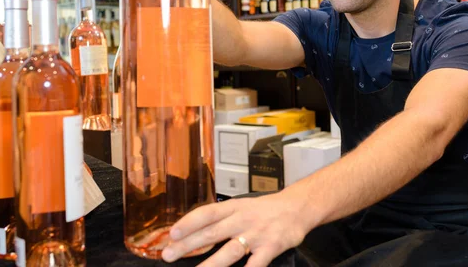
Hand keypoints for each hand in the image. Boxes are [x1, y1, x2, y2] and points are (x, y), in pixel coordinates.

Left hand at [161, 192, 315, 266]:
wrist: (298, 207)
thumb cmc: (266, 209)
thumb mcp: (243, 206)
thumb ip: (223, 219)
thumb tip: (194, 233)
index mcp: (234, 207)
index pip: (207, 213)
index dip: (188, 223)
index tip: (171, 233)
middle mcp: (242, 219)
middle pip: (211, 233)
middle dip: (187, 245)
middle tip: (168, 255)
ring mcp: (257, 234)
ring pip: (229, 251)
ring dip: (210, 264)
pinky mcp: (271, 247)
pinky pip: (255, 264)